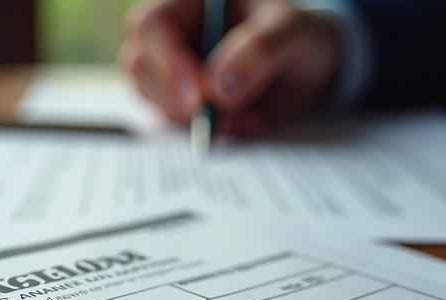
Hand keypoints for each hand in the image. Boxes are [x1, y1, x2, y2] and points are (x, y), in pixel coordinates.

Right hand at [119, 0, 340, 134]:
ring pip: (148, 93)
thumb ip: (261, 51)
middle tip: (221, 116)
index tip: (199, 97)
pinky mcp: (175, 94)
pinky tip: (238, 122)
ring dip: (192, 117)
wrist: (306, 69)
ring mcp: (169, 62)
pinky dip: (200, 128)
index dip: (168, 61)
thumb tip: (220, 88)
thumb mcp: (294, 34)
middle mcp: (172, 27)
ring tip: (244, 117)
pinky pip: (167, 116)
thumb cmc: (298, 38)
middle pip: (139, 61)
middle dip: (178, 97)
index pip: (153, 24)